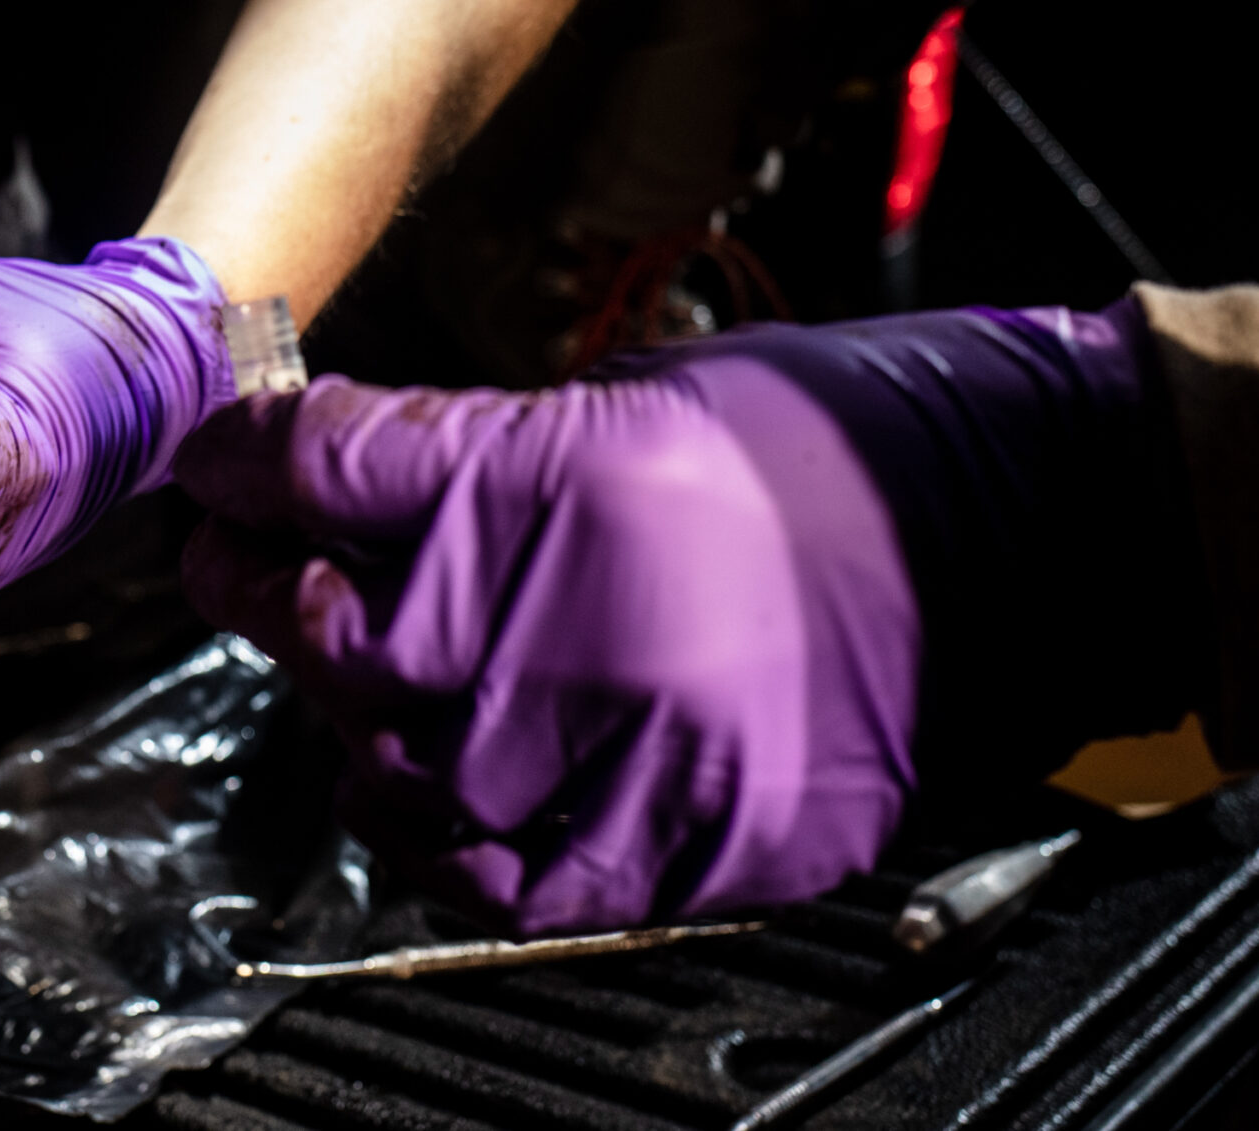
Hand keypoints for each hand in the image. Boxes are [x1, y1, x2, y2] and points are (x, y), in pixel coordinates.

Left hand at [174, 304, 1180, 933]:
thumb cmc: (862, 438)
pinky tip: (440, 765)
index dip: (239, 457)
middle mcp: (557, 630)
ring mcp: (610, 760)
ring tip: (360, 659)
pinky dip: (439, 821)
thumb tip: (360, 482)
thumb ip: (488, 452)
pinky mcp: (666, 857)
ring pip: (382, 758)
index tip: (216, 457)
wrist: (1042, 539)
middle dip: (259, 578)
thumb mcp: (651, 387)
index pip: (315, 469)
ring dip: (351, 705)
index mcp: (554, 480)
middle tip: (239, 555)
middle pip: (319, 619)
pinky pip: (484, 871)